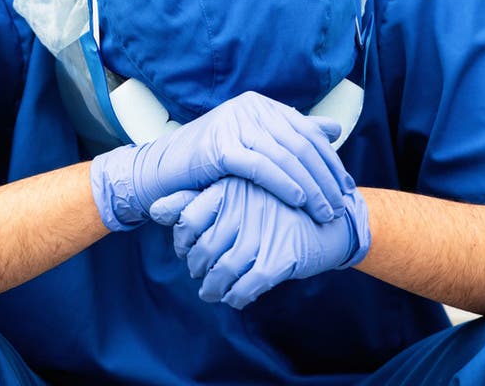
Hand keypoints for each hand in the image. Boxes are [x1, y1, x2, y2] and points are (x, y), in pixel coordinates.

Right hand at [89, 91, 354, 231]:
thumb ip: (292, 136)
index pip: (306, 132)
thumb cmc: (210, 164)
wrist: (162, 172)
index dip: (329, 161)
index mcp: (259, 105)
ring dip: (310, 187)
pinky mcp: (219, 146)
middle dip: (324, 177)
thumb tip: (333, 129)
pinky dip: (284, 184)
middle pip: (300, 144)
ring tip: (324, 211)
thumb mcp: (254, 145)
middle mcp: (248, 108)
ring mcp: (233, 124)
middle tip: (340, 205)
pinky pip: (261, 166)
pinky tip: (298, 201)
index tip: (346, 188)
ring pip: (285, 156)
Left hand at [149, 178, 370, 308]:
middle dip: (198, 269)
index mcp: (230, 187)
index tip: (188, 250)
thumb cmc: (275, 206)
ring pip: (222, 271)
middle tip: (200, 273)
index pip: (187, 219)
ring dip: (213, 288)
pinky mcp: (281, 257)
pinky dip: (236, 296)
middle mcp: (243, 208)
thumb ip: (192, 199)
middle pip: (203, 250)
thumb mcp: (235, 193)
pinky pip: (247, 286)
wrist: (331, 218)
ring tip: (212, 291)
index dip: (183, 241)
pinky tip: (235, 296)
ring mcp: (262, 233)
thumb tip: (153, 209)